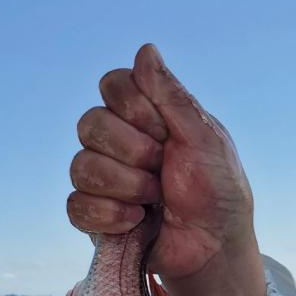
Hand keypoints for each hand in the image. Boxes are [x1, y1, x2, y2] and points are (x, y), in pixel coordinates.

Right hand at [68, 46, 267, 295]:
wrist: (216, 247)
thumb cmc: (219, 191)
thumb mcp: (205, 138)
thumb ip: (172, 95)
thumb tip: (146, 49)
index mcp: (146, 117)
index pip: (112, 84)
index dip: (136, 107)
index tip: (167, 131)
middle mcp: (118, 142)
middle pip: (90, 123)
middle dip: (135, 151)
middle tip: (164, 169)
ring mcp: (104, 179)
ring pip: (81, 165)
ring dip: (129, 185)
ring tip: (156, 199)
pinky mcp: (95, 215)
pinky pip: (77, 205)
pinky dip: (112, 215)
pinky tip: (138, 221)